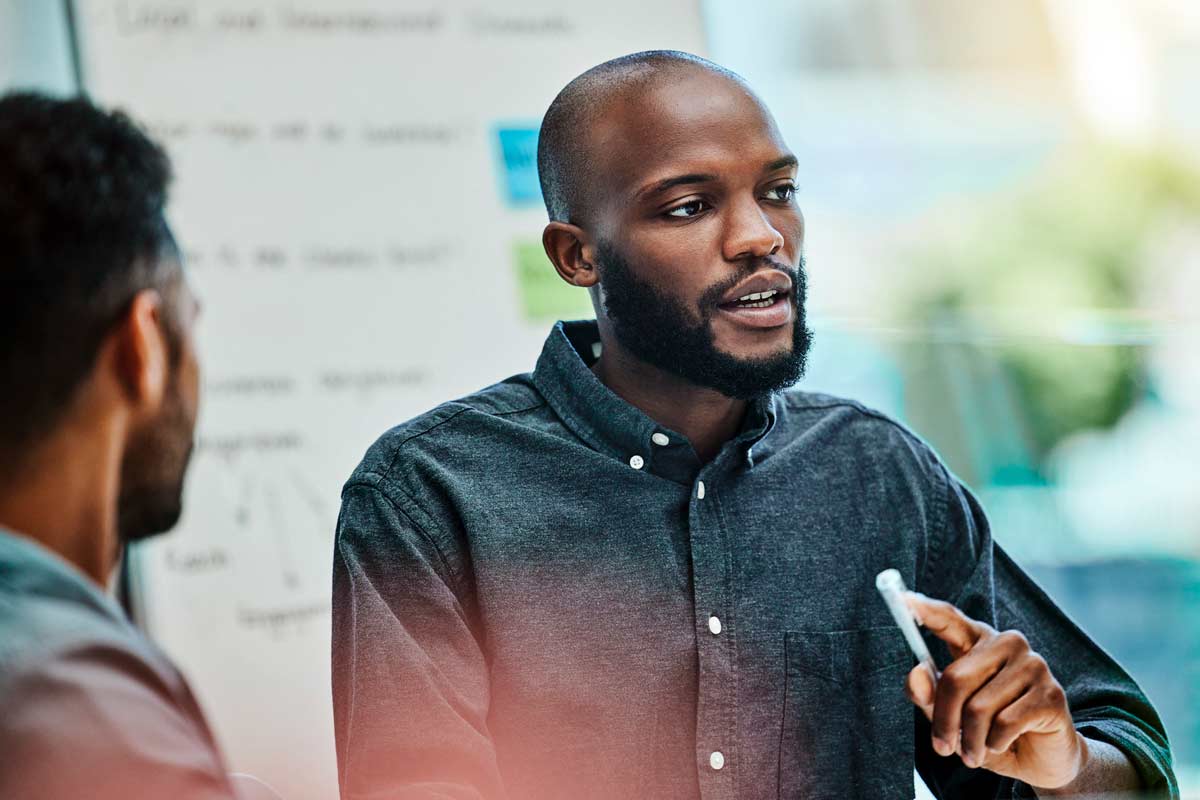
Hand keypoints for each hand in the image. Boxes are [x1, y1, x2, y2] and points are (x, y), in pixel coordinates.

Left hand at [904, 593, 1086, 790]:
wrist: (1039, 761)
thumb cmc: (989, 731)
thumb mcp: (951, 718)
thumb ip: (928, 695)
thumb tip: (915, 673)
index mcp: (978, 640)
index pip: (950, 619)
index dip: (927, 611)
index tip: (902, 598)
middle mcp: (1008, 644)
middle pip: (956, 678)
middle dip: (944, 721)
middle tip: (942, 747)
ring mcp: (1033, 666)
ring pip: (979, 707)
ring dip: (970, 740)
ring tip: (973, 753)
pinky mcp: (1051, 695)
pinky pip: (1006, 723)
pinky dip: (995, 743)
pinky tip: (1001, 744)